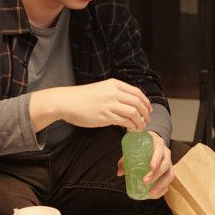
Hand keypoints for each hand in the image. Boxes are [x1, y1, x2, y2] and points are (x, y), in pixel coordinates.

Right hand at [34, 79, 151, 130]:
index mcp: (114, 84)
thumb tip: (126, 105)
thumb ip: (114, 94)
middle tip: (147, 120)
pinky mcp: (105, 116)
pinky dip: (131, 126)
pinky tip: (131, 130)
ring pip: (133, 112)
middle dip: (145, 113)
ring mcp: (109, 104)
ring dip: (140, 121)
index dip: (146, 102)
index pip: (137, 92)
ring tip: (140, 127)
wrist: (66, 101)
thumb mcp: (101, 89)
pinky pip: (124, 121)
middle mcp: (114, 92)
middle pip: (138, 102)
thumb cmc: (81, 97)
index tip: (149, 110)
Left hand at [116, 132, 174, 197]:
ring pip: (170, 175)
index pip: (160, 151)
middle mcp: (166, 154)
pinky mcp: (168, 172)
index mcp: (158, 144)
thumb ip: (125, 159)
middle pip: (165, 165)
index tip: (151, 167)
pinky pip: (169, 182)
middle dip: (156, 175)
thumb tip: (119, 173)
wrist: (151, 141)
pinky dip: (163, 190)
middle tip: (145, 182)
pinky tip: (155, 195)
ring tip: (151, 192)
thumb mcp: (133, 147)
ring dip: (161, 185)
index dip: (157, 159)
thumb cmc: (142, 145)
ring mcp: (169, 163)